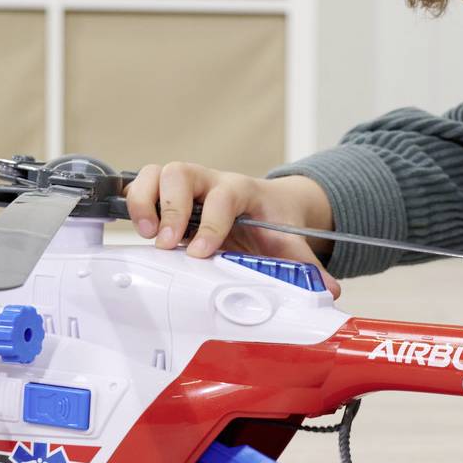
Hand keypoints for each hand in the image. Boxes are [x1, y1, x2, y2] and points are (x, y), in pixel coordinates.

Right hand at [123, 162, 340, 296]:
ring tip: (149, 235)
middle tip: (168, 243)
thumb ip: (305, 266)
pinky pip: (142, 183)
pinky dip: (133, 200)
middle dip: (172, 208)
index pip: (224, 196)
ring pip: (157, 172)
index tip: (202, 252)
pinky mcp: (167, 192)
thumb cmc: (271, 223)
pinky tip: (138, 228)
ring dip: (146, 201)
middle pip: (181, 172)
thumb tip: (329, 290)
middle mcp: (211, 181)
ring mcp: (186, 184)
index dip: (212, 223)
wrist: (269, 204)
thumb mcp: (290, 242)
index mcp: (242, 190)